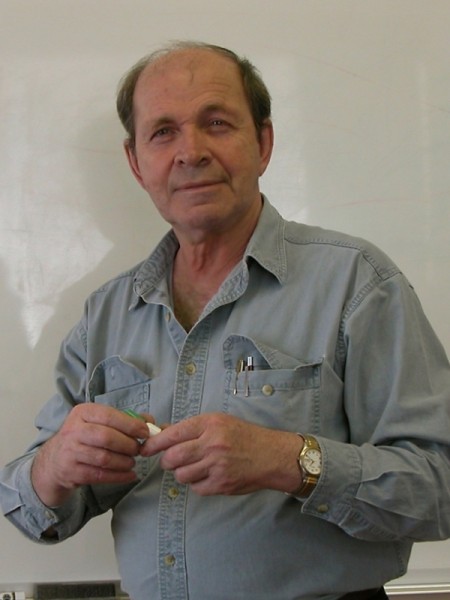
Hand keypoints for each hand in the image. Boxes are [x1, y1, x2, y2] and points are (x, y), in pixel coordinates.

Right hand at [31, 404, 149, 506]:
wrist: (53, 461)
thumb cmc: (83, 438)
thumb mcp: (97, 422)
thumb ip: (124, 420)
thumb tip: (150, 421)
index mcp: (82, 413)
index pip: (109, 416)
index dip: (130, 425)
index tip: (145, 432)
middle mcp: (73, 430)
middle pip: (107, 437)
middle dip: (128, 445)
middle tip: (138, 450)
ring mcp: (70, 452)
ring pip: (104, 458)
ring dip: (124, 462)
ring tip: (132, 462)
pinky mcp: (71, 472)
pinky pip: (100, 475)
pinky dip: (118, 476)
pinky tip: (129, 475)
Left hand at [140, 413, 301, 495]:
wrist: (271, 455)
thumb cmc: (244, 436)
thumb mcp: (219, 422)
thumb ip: (191, 428)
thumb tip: (161, 432)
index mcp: (210, 424)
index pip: (174, 434)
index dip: (154, 443)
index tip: (145, 448)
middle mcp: (213, 444)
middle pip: (173, 457)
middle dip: (166, 461)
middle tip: (170, 460)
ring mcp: (217, 466)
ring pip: (182, 475)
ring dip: (183, 473)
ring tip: (195, 466)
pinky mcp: (222, 485)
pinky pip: (196, 488)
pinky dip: (197, 483)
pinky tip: (208, 475)